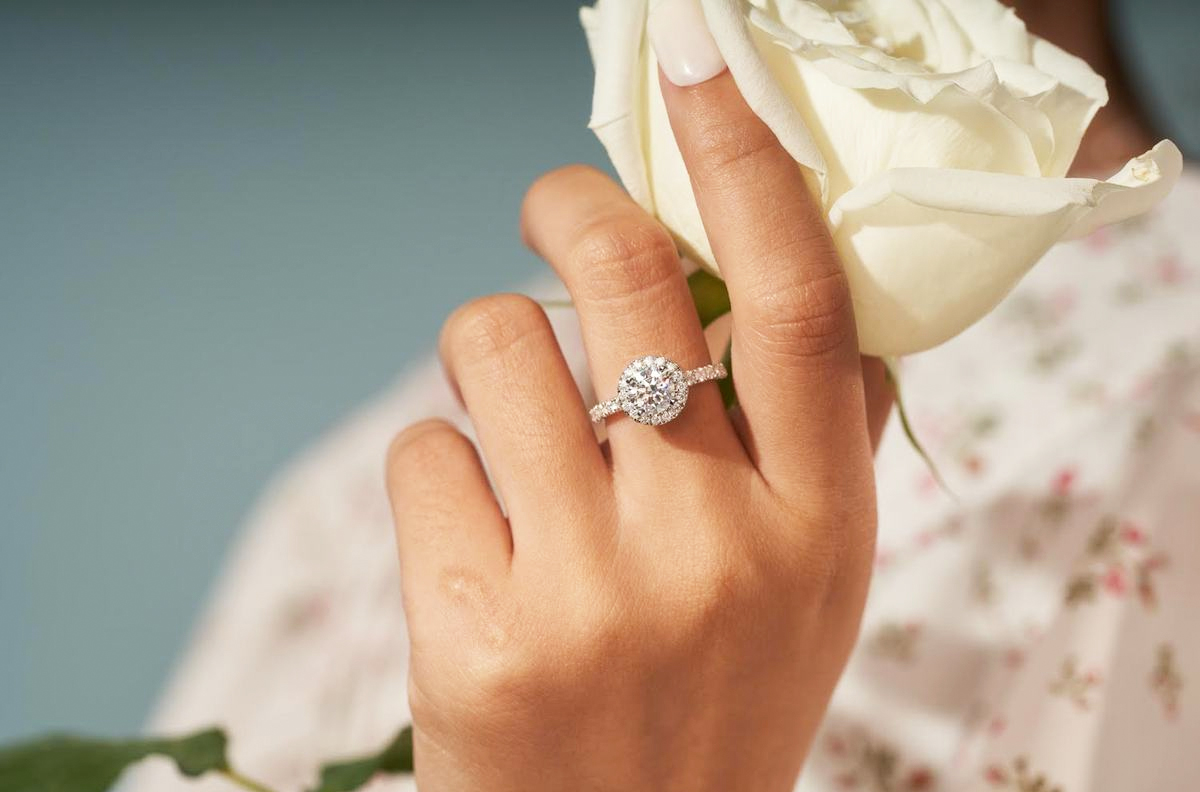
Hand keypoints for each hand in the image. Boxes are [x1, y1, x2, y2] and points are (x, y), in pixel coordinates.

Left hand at [386, 56, 891, 791]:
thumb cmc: (712, 704)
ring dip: (488, 358)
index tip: (700, 67)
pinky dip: (436, 472)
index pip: (797, 302)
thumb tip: (769, 294)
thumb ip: (802, 446)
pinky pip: (420, 452)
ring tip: (512, 432)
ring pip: (491, 345)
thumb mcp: (806, 588)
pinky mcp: (474, 632)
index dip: (745, 163)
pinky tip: (474, 544)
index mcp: (822, 526)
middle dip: (566, 206)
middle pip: (619, 284)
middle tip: (550, 205)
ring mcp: (592, 591)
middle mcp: (716, 547)